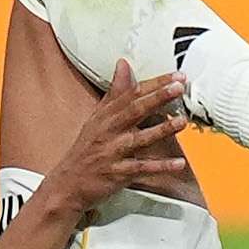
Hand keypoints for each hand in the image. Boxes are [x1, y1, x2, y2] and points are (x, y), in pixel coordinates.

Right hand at [38, 63, 191, 215]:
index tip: (176, 75)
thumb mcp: (97, 117)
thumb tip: (123, 64)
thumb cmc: (86, 149)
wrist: (66, 184)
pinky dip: (160, 167)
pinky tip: (179, 163)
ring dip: (160, 130)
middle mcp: (109, 131)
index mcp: (106, 116)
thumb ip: (115, 91)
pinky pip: (141, 169)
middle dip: (157, 98)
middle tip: (178, 87)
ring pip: (139, 139)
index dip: (155, 84)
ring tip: (181, 121)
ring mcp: (113, 153)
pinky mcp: (117, 174)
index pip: (131, 94)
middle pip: (134, 111)